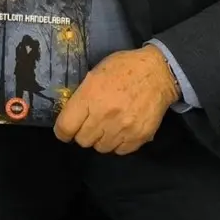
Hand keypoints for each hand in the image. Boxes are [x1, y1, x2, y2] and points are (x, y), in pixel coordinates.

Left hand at [53, 45, 179, 154]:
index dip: (62, 131)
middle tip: (90, 123)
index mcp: (90, 96)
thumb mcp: (96, 73)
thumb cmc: (124, 67)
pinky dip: (117, 143)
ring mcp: (122, 128)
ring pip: (100, 148)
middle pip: (82, 140)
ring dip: (100, 139)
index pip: (66, 126)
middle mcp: (104, 115)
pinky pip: (119, 151)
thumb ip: (82, 95)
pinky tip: (120, 130)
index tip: (64, 131)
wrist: (158, 73)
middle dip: (82, 133)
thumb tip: (72, 113)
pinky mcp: (138, 137)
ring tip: (107, 126)